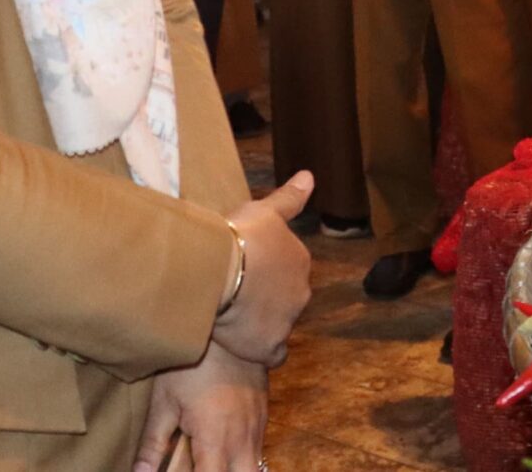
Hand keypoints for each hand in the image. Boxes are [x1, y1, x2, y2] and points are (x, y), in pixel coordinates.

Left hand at [132, 343, 266, 471]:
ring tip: (211, 460)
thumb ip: (153, 446)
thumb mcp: (163, 403)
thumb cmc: (188, 362)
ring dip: (236, 470)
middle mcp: (243, 436)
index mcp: (216, 438)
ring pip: (255, 467)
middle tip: (200, 466)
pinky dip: (244, 457)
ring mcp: (258, 423)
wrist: (225, 319)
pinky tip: (224, 448)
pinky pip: (259, 446)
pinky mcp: (264, 410)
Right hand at [213, 172, 317, 367]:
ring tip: (233, 319)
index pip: (289, 270)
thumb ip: (289, 198)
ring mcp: (287, 322)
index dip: (267, 272)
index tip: (247, 271)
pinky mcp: (270, 346)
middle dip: (268, 299)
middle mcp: (301, 292)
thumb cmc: (240, 235)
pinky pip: (272, 354)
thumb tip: (310, 176)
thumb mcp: (265, 210)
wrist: (221, 270)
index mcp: (299, 260)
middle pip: (287, 299)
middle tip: (238, 295)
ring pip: (279, 325)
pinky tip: (245, 347)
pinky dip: (262, 351)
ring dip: (262, 323)